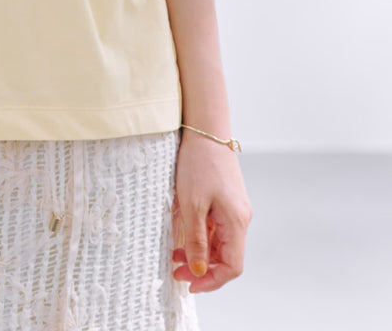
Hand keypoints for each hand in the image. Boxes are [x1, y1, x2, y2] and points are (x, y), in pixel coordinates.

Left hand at [171, 132, 252, 292]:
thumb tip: (198, 270)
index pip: (232, 266)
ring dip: (200, 253)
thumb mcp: (192, 204)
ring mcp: (233, 209)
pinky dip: (201, 236)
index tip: (189, 284)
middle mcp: (240, 218)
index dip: (212, 280)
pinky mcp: (225, 200)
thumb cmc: (199, 163)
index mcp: (237, 222)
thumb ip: (196, 240)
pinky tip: (183, 235)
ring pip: (220, 243)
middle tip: (176, 269)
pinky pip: (216, 228)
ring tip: (175, 254)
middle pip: (226, 257)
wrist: (205, 130)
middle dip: (202, 268)